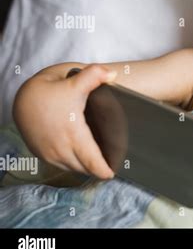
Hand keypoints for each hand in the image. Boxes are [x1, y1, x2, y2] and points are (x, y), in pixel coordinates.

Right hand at [13, 64, 116, 178]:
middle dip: (98, 170)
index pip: (91, 160)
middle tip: (112, 167)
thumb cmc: (51, 91)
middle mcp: (60, 147)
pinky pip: (62, 165)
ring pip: (73, 168)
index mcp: (72, 133)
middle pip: (84, 168)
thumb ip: (95, 75)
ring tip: (99, 164)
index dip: (102, 170)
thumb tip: (113, 74)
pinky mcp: (42, 154)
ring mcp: (49, 153)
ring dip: (85, 168)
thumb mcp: (74, 81)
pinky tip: (82, 160)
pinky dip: (73, 164)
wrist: (23, 98)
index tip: (112, 174)